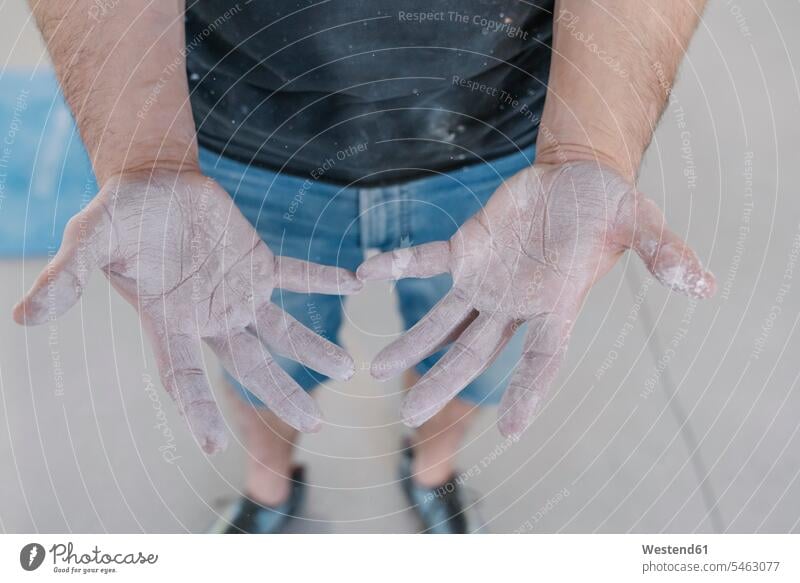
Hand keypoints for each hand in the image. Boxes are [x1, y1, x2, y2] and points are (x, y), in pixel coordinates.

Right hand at [14, 168, 360, 452]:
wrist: (153, 184)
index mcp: (169, 320)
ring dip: (312, 347)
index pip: (182, 374)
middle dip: (281, 393)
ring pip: (280, 331)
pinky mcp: (258, 263)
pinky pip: (296, 275)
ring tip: (348, 365)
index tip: (216, 444)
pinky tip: (353, 285)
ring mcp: (237, 292)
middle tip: (316, 423)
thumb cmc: (120, 214)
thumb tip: (23, 317)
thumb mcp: (90, 239)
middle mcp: (209, 316)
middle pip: (250, 366)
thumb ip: (69, 277)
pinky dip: (323, 280)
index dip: (196, 408)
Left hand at [357, 161, 714, 436]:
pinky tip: (366, 274)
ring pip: (442, 319)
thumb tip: (705, 284)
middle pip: (474, 352)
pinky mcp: (466, 248)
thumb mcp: (640, 221)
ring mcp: (486, 280)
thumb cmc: (608, 204)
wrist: (574, 176)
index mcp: (555, 305)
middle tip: (407, 415)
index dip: (528, 392)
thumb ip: (663, 252)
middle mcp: (514, 303)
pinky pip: (426, 261)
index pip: (542, 359)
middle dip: (442, 381)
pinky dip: (399, 266)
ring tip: (373, 366)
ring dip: (409, 340)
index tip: (509, 430)